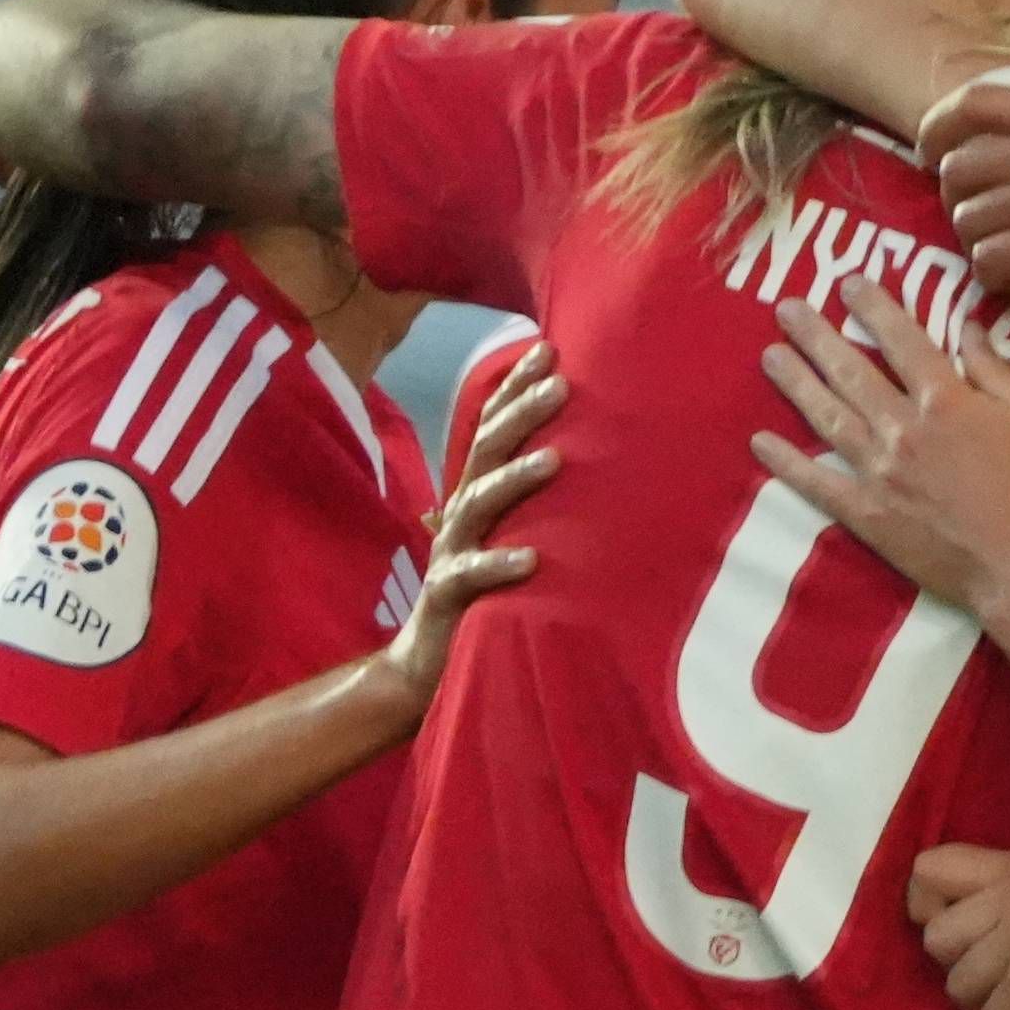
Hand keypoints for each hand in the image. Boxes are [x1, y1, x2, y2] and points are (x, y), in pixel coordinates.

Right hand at [346, 357, 562, 751]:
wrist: (427, 661)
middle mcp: (461, 514)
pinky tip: (530, 559)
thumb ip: (532, 498)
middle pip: (486, 450)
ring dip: (516, 479)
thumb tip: (582, 452)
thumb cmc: (484, 592)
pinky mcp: (450, 597)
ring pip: (479, 504)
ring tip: (554, 460)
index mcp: (477, 494)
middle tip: (561, 382)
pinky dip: (498, 565)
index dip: (514, 388)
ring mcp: (452, 552)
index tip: (549, 349)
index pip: (493, 428)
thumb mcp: (510, 534)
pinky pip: (471, 577)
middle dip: (521, 413)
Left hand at [755, 294, 1009, 615]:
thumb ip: (997, 370)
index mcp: (946, 401)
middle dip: (816, 335)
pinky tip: (761, 442)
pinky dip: (787, 463)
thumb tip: (967, 326)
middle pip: (850, 371)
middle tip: (786, 309)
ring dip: (795, 383)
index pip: (900, 339)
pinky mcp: (869, 515)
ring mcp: (880, 473)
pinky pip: (818, 484)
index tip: (848, 282)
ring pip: (828, 417)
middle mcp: (903, 429)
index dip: (872, 306)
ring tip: (770, 356)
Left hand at [928, 76, 1009, 300]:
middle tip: (970, 218)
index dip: (938, 128)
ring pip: (967, 219)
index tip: (931, 152)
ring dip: (973, 240)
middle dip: (954, 197)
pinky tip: (1006, 280)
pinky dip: (988, 272)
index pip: (970, 103)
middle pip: (957, 168)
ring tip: (995, 252)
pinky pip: (990, 260)